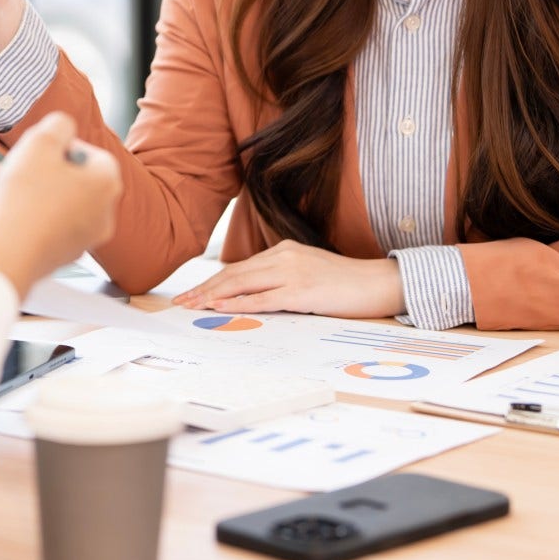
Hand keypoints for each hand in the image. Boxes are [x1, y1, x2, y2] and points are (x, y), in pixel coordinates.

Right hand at [0, 113, 120, 297]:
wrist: (9, 256)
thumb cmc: (26, 198)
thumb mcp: (40, 143)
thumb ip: (57, 124)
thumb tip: (63, 126)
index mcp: (106, 183)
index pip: (92, 153)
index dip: (61, 146)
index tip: (36, 149)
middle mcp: (103, 213)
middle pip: (71, 179)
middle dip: (36, 168)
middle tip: (10, 164)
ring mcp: (83, 238)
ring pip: (53, 203)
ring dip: (24, 190)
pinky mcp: (61, 256)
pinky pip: (43, 226)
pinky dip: (22, 215)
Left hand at [171, 241, 406, 318]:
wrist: (378, 283)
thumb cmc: (344, 284)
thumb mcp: (307, 274)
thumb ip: (281, 280)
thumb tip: (251, 297)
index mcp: (283, 251)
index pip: (239, 268)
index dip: (212, 282)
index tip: (191, 294)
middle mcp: (284, 257)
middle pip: (234, 274)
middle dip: (203, 289)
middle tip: (180, 302)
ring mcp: (293, 273)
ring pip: (242, 284)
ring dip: (212, 297)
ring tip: (191, 307)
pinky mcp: (303, 291)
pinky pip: (264, 299)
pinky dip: (239, 303)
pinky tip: (220, 308)